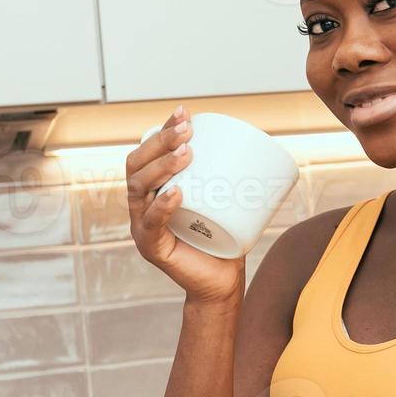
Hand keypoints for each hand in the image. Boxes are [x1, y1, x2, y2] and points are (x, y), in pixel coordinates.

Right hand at [125, 106, 245, 305]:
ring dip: (162, 167)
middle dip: (160, 143)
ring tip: (186, 153)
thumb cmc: (222, 240)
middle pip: (137, 166)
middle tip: (187, 130)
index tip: (185, 113)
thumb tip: (258, 142)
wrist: (222, 282)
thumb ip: (227, 176)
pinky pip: (151, 224)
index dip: (161, 131)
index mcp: (152, 191)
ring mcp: (142, 227)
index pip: (147, 154)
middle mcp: (141, 206)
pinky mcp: (152, 248)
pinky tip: (176, 192)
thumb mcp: (222, 200)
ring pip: (139, 189)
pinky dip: (162, 206)